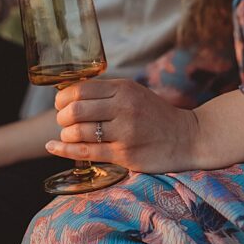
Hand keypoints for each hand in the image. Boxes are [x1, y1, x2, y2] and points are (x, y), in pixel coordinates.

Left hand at [47, 78, 200, 172]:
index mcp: (125, 89)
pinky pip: (85, 152)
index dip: (62, 98)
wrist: (189, 138)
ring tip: (71, 136)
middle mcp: (124, 107)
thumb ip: (107, 94)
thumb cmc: (157, 117)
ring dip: (66, 135)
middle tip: (65, 122)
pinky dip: (63, 150)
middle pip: (74, 110)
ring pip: (77, 132)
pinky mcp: (125, 154)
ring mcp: (125, 132)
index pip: (79, 89)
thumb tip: (68, 96)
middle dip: (62, 118)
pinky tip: (53, 147)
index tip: (61, 105)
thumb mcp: (136, 94)